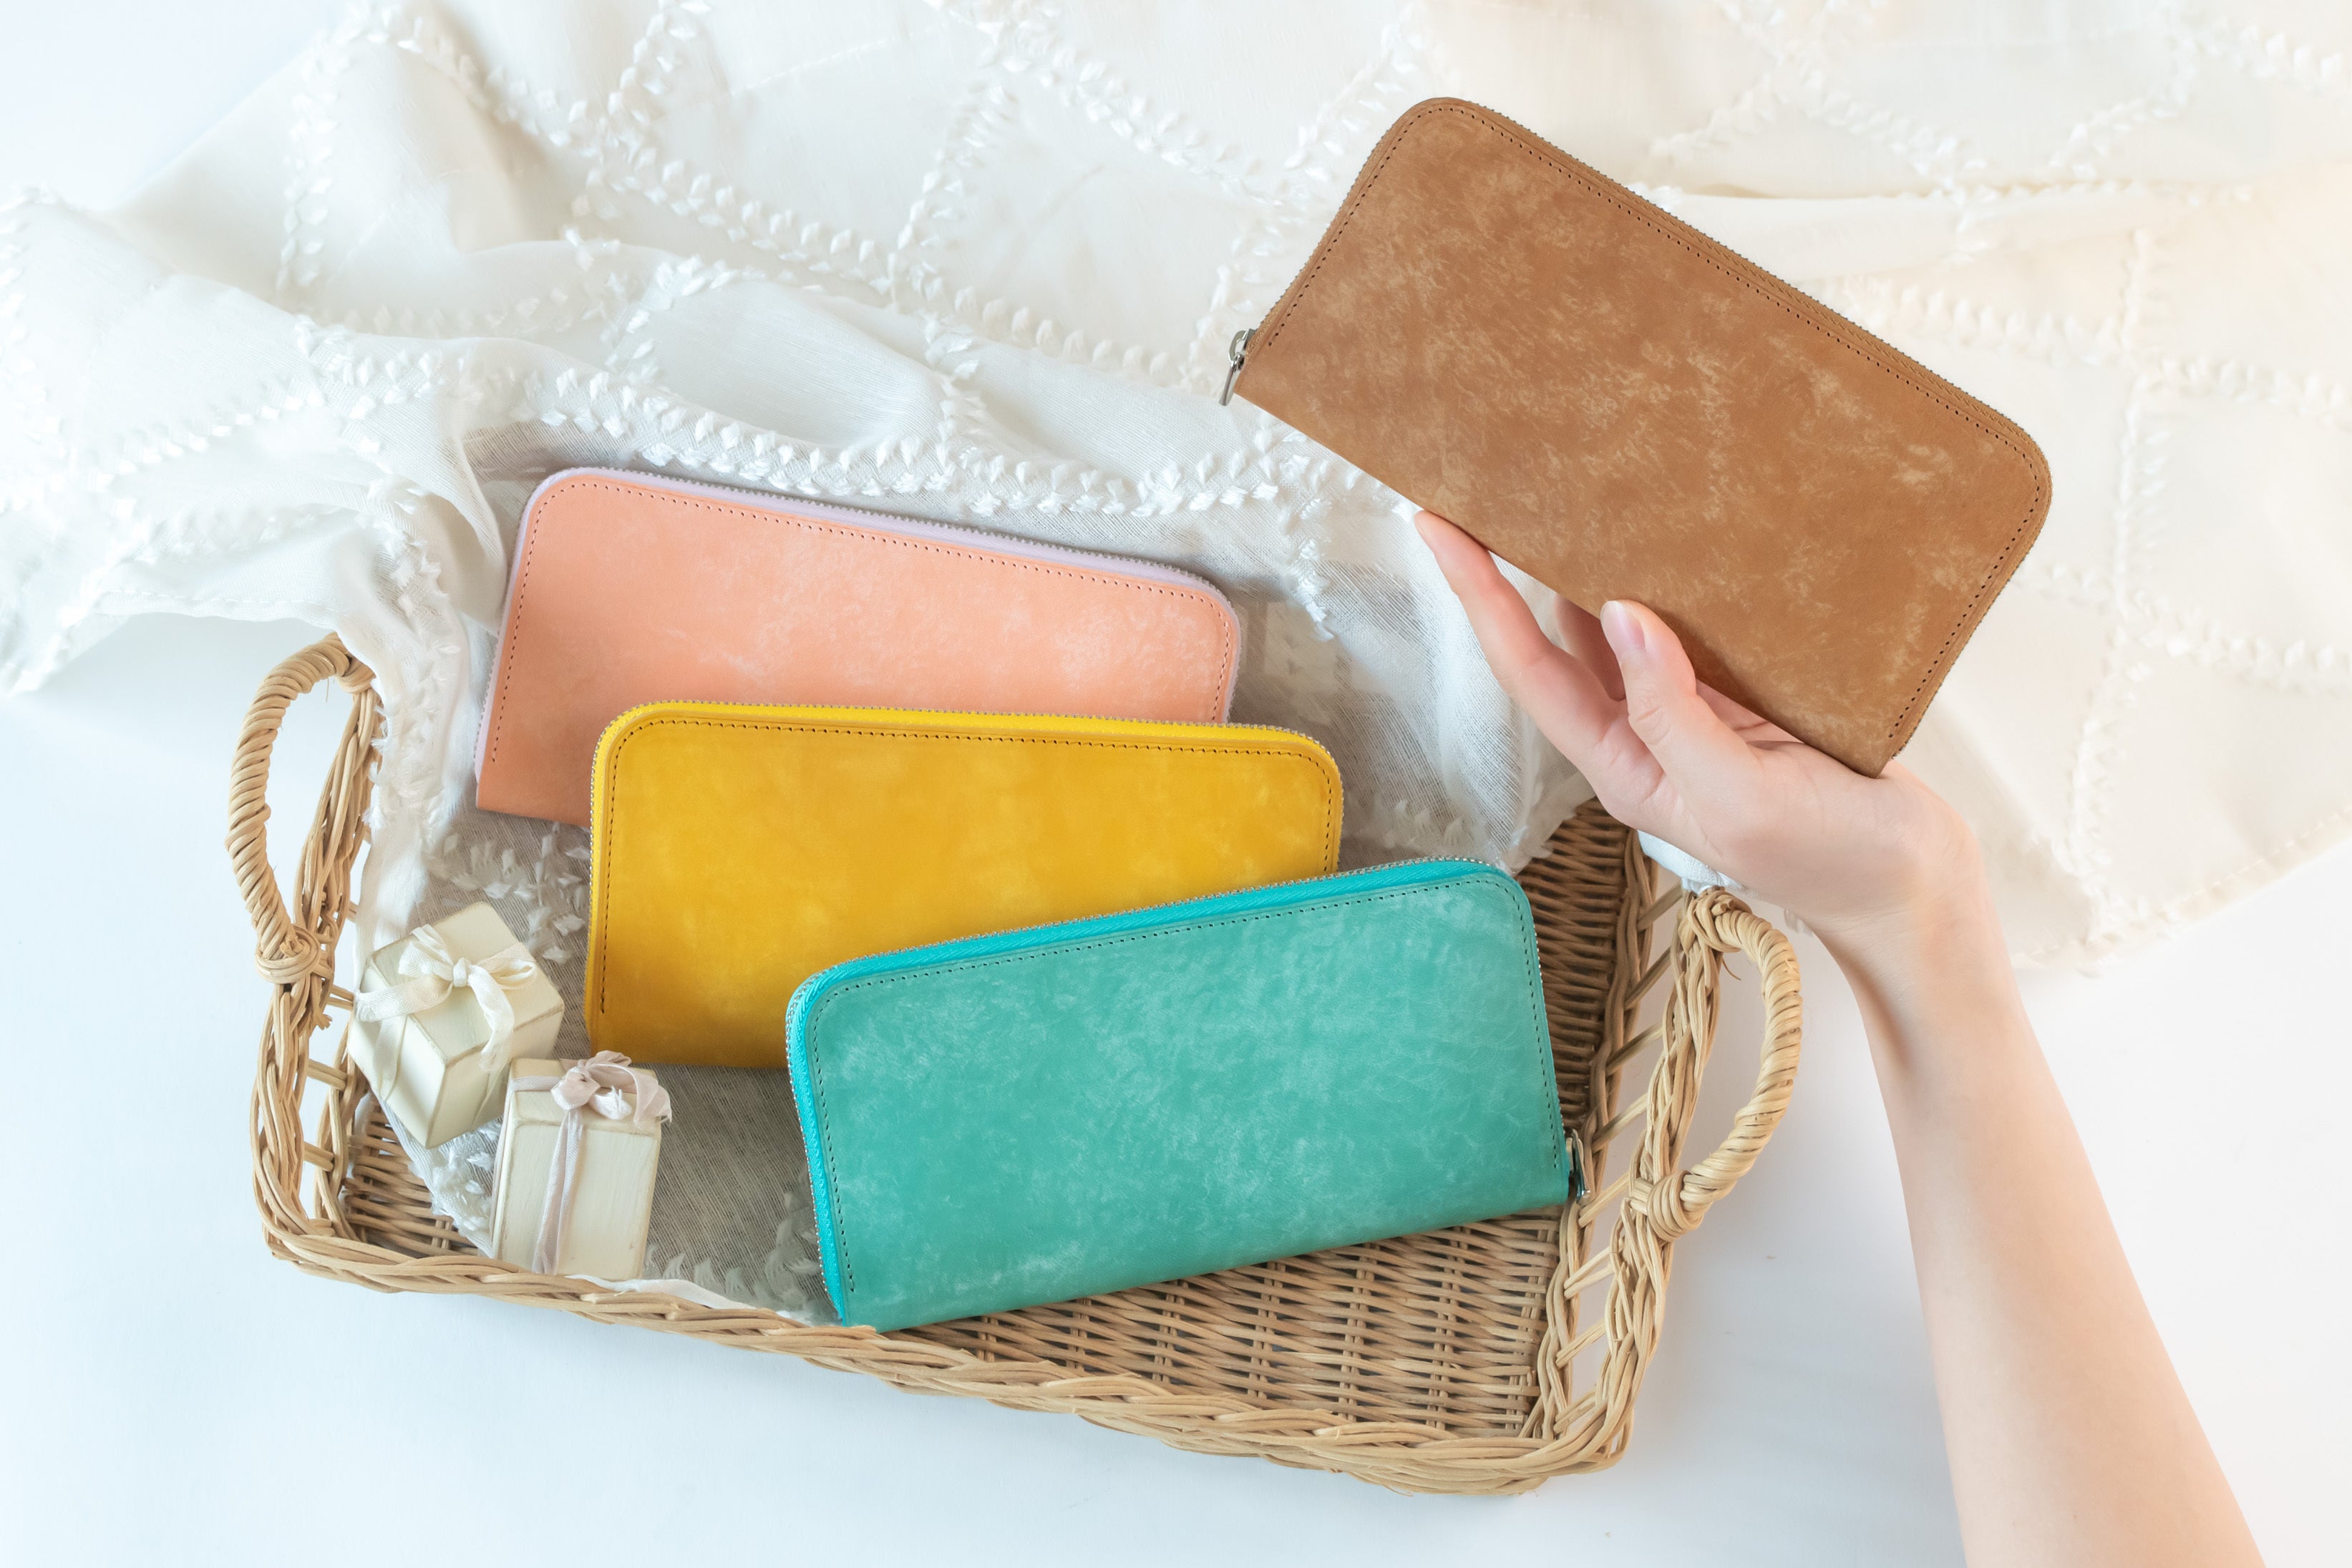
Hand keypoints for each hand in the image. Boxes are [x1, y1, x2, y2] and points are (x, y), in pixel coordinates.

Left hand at [1414, 510, 1985, 958]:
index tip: (1437, 527)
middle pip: (1553, 640)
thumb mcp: (1740, 797)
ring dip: (1580, 564)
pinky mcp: (1739, 690)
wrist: (1911, 881)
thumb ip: (1675, 713)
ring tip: (1550, 490)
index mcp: (1622, 764)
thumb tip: (1619, 614)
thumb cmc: (1828, 858)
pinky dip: (1665, 573)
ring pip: (1615, 624)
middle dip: (1509, 570)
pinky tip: (1655, 528)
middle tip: (1478, 485)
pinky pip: (1686, 621)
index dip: (1479, 599)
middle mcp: (1640, 732)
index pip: (1529, 669)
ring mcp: (1688, 709)